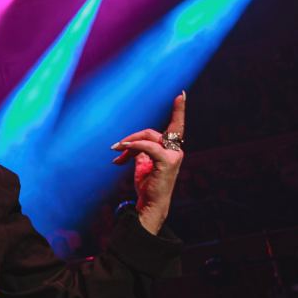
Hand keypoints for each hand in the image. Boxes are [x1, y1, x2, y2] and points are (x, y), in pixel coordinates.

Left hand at [111, 92, 185, 232]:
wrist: (149, 203)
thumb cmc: (147, 184)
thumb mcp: (142, 163)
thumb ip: (141, 151)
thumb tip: (130, 145)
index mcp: (171, 149)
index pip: (176, 126)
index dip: (179, 110)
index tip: (181, 94)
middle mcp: (176, 150)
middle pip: (150, 132)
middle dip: (131, 138)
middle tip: (116, 147)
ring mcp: (174, 156)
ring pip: (148, 137)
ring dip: (129, 143)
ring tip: (117, 153)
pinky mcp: (167, 161)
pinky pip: (147, 147)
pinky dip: (133, 147)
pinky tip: (122, 152)